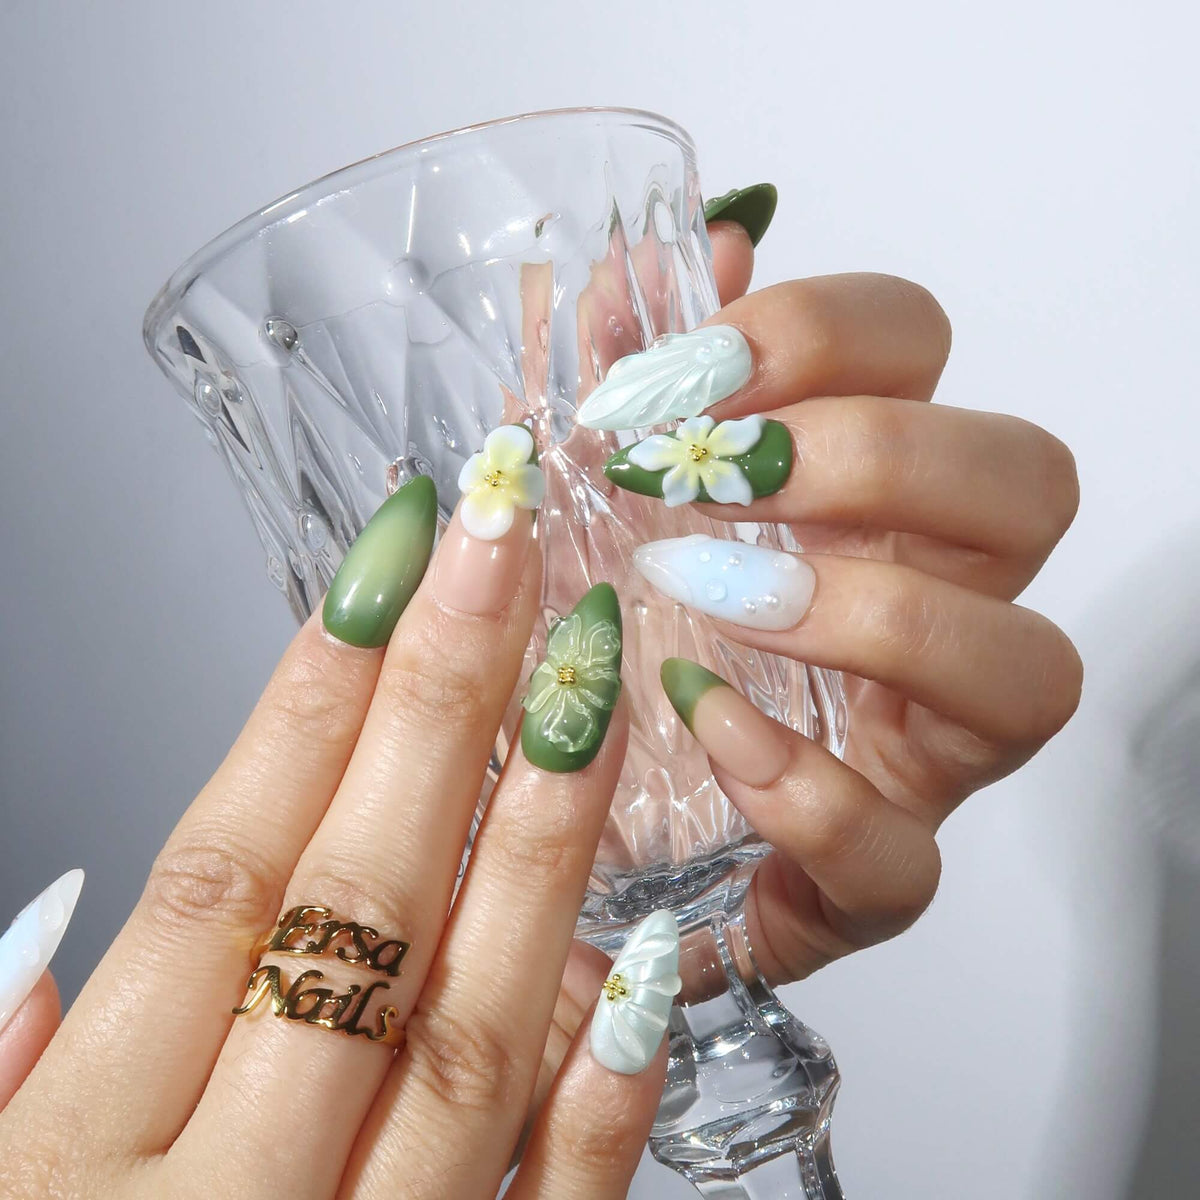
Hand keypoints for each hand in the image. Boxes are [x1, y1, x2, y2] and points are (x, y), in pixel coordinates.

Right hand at [0, 472, 674, 1198]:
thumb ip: (12, 1069)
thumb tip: (67, 911)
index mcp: (71, 1167)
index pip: (224, 867)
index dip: (313, 691)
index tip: (391, 554)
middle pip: (356, 901)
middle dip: (443, 699)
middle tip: (509, 543)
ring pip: (470, 1024)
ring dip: (543, 840)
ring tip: (594, 680)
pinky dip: (604, 1088)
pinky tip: (654, 955)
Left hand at [595, 198, 1082, 980]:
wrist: (551, 818)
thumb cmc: (585, 639)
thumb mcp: (568, 491)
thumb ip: (618, 366)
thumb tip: (697, 242)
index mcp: (853, 492)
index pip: (922, 353)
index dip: (828, 332)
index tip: (690, 370)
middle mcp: (921, 601)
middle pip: (1026, 484)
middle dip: (880, 459)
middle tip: (725, 479)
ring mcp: (912, 748)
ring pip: (1026, 670)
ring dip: (874, 614)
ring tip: (718, 597)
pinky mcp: (864, 876)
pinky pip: (903, 855)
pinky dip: (806, 792)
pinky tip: (707, 730)